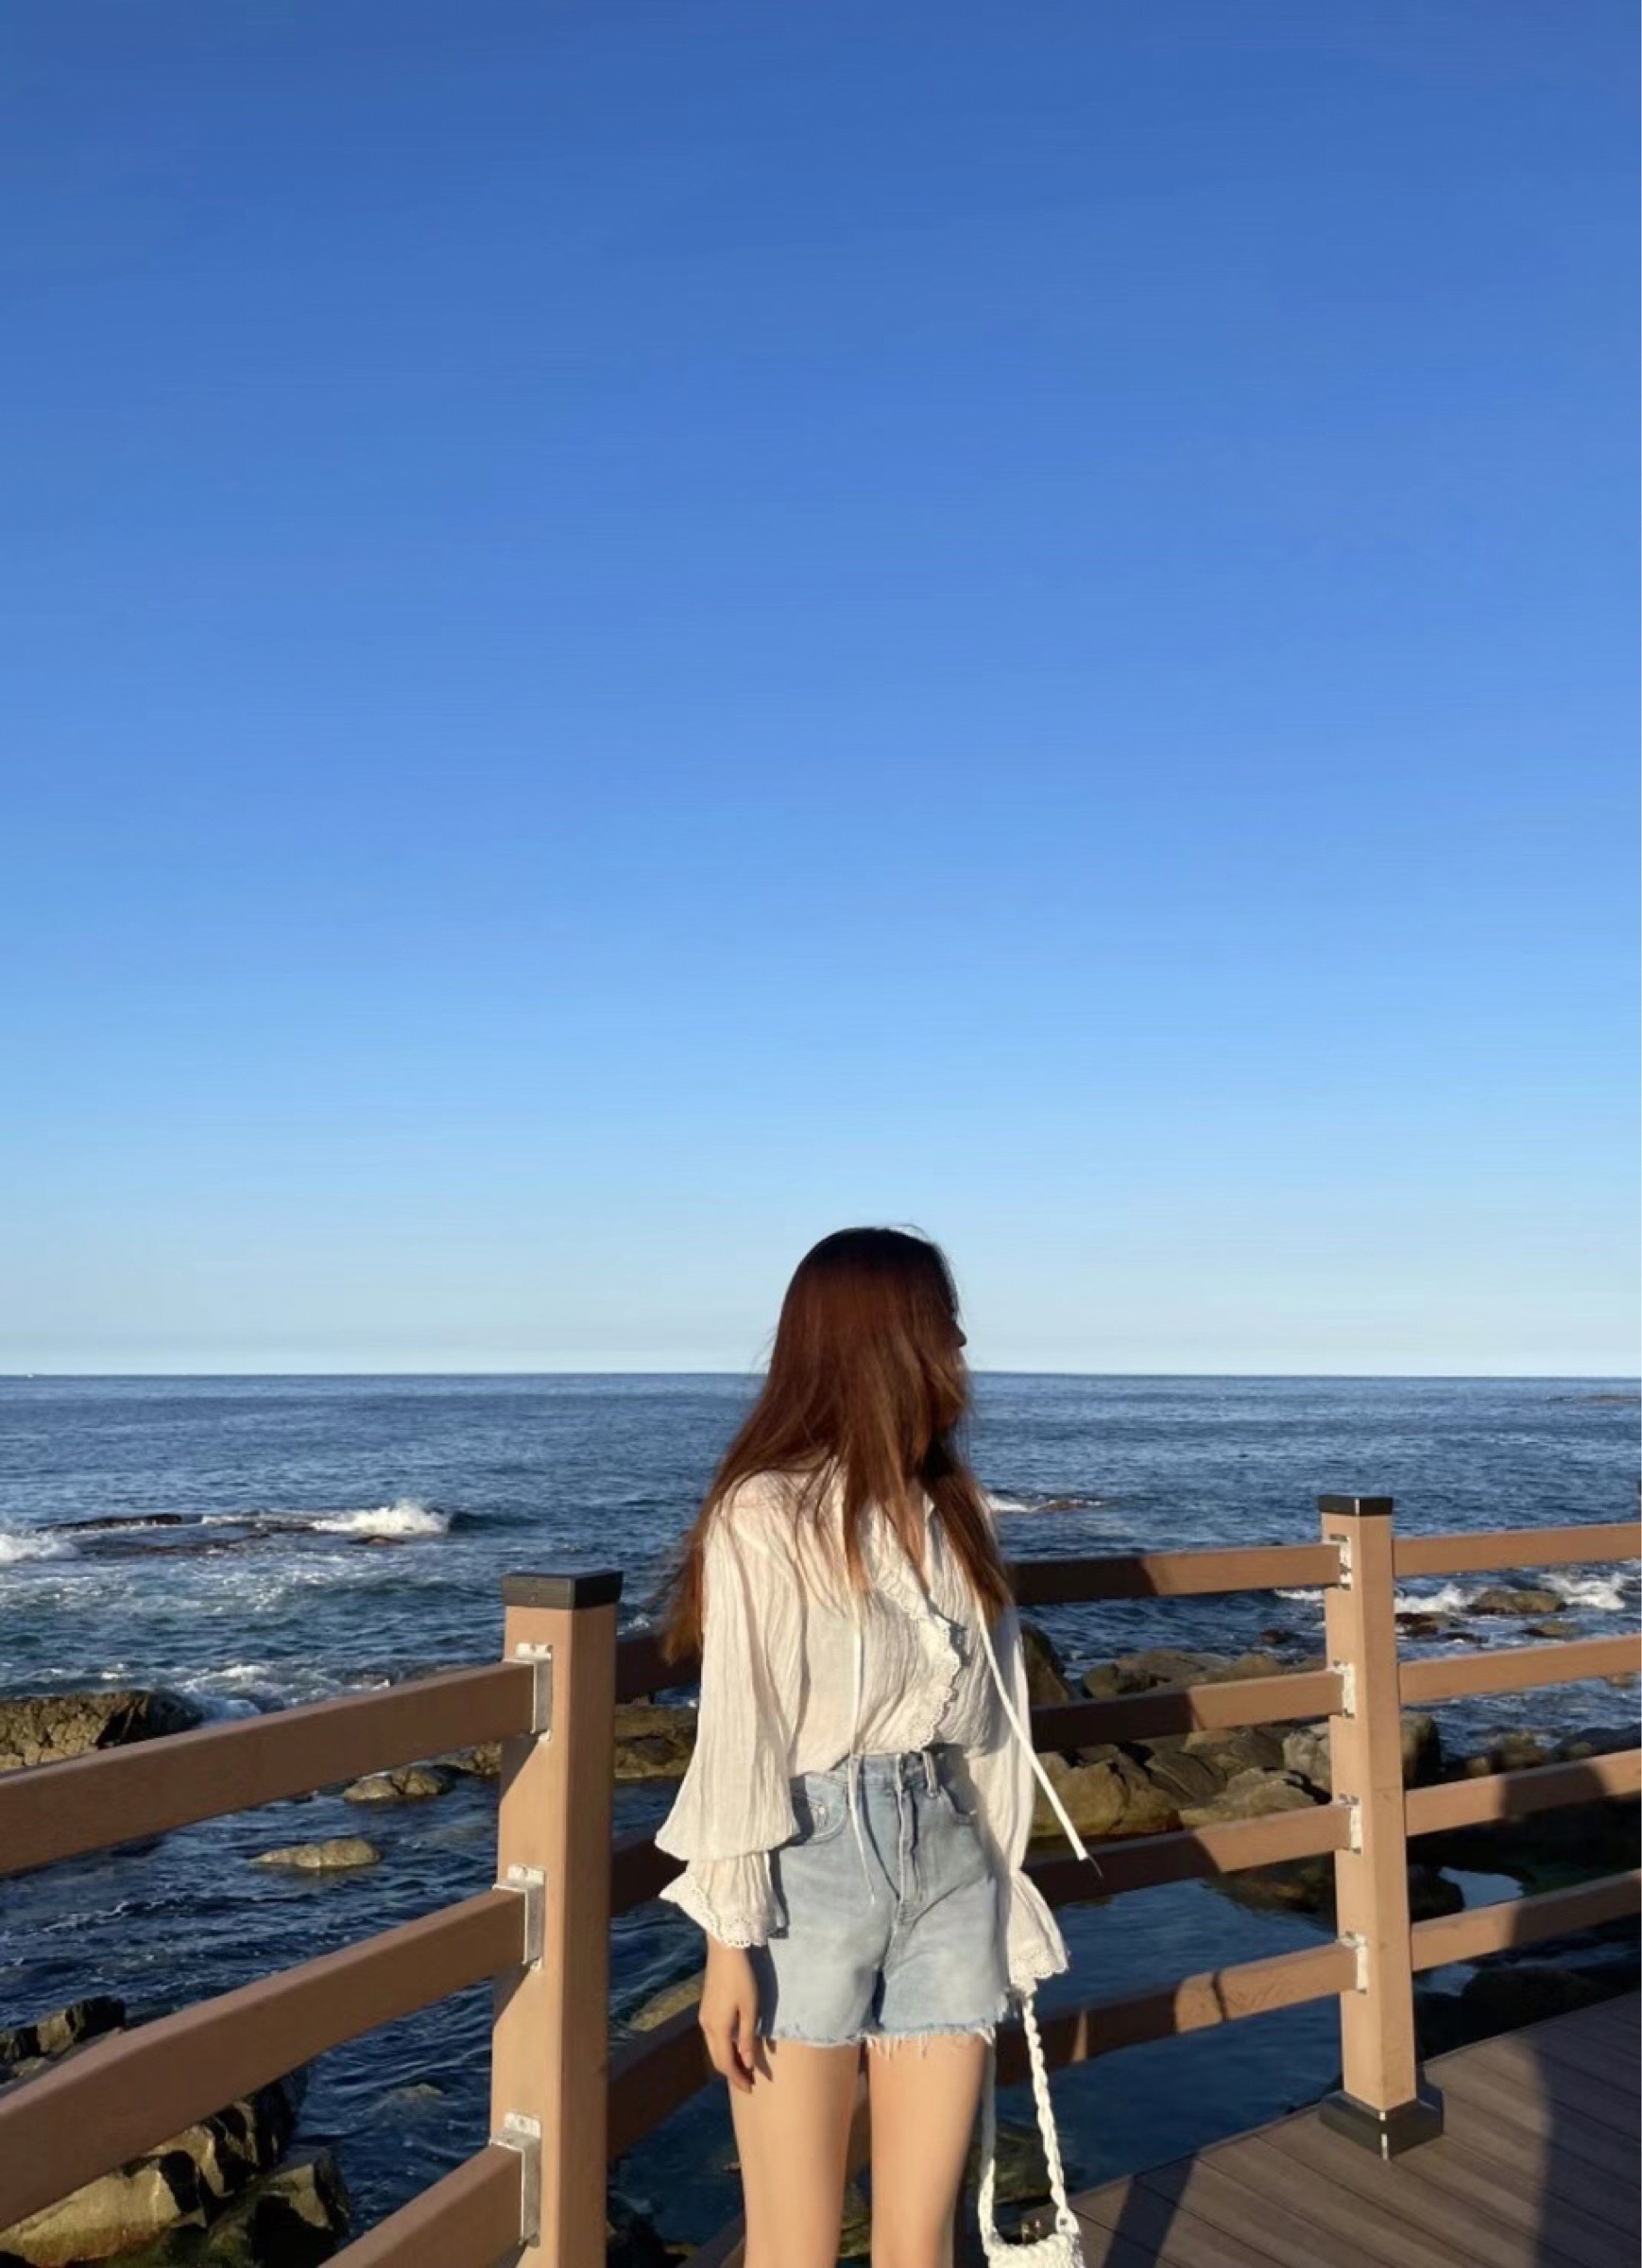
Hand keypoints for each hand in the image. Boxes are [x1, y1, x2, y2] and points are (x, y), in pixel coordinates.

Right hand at [699, 1940, 759, 2092]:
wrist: (724, 1951)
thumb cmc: (742, 1979)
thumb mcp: (750, 2009)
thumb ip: (747, 2038)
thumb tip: (747, 2063)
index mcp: (717, 2029)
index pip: (726, 2063)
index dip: (737, 2078)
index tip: (750, 2088)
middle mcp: (706, 2026)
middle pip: (717, 2058)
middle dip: (732, 2073)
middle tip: (749, 2082)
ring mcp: (704, 2017)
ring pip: (713, 2048)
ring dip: (727, 2060)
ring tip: (744, 2066)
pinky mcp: (705, 2009)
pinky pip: (713, 2037)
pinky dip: (723, 2047)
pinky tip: (735, 2046)